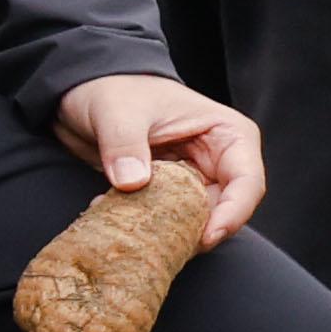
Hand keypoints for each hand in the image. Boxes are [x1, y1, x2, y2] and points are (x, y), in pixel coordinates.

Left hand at [61, 70, 267, 246]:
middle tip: (156, 241)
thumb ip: (125, 145)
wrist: (83, 90)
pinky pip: (164, 219)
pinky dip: (142, 223)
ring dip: (162, 228)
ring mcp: (193, 179)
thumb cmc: (113, 89)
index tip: (206, 237)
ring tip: (123, 221)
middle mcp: (219, 162)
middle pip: (222, 211)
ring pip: (193, 220)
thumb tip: (133, 183)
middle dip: (192, 230)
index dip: (232, 214)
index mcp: (228, 136)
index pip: (247, 183)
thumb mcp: (116, 111)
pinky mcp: (166, 193)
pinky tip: (107, 211)